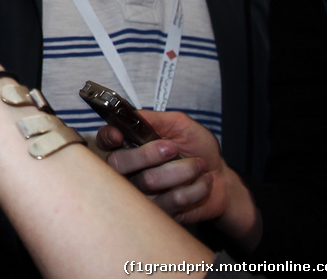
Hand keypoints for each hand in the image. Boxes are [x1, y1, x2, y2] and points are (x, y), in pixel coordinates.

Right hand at [97, 109, 259, 246]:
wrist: (221, 177)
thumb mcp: (179, 124)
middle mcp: (130, 169)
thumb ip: (154, 119)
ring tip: (199, 165)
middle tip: (172, 149)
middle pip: (118, 163)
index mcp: (130, 144)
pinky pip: (170, 200)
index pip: (104, 141)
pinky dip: (194, 188)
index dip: (107, 138)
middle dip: (148, 154)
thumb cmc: (198, 148)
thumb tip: (131, 115)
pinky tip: (202, 182)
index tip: (119, 136)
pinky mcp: (159, 211)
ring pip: (148, 182)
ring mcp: (142, 192)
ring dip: (182, 170)